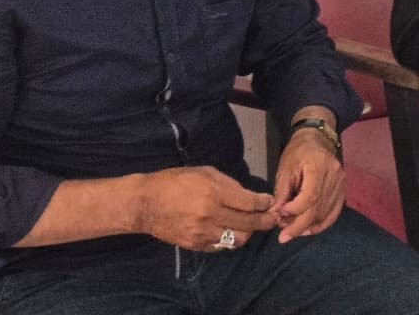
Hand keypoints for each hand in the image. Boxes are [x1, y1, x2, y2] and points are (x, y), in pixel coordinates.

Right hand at [133, 166, 275, 250]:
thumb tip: (249, 196)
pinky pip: (222, 246)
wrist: (146, 204)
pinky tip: (231, 231)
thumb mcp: (205, 173)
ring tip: (251, 226)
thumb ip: (229, 184)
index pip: (250, 203)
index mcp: (214, 192)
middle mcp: (211, 214)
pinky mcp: (195, 244)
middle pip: (249, 223)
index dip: (265, 204)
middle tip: (272, 218)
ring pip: (238, 239)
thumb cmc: (175, 182)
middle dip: (265, 221)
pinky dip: (230, 239)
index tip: (270, 202)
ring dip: (248, 232)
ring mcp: (203, 232)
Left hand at [271, 125, 346, 242]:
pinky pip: (333, 213)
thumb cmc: (298, 152)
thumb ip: (281, 192)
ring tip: (291, 231)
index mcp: (318, 166)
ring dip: (307, 226)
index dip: (295, 210)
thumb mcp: (285, 168)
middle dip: (299, 226)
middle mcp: (334, 176)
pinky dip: (321, 224)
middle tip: (283, 236)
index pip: (310, 195)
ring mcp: (341, 184)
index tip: (280, 215)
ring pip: (325, 213)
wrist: (317, 140)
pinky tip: (308, 230)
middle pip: (318, 208)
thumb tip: (275, 214)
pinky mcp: (342, 190)